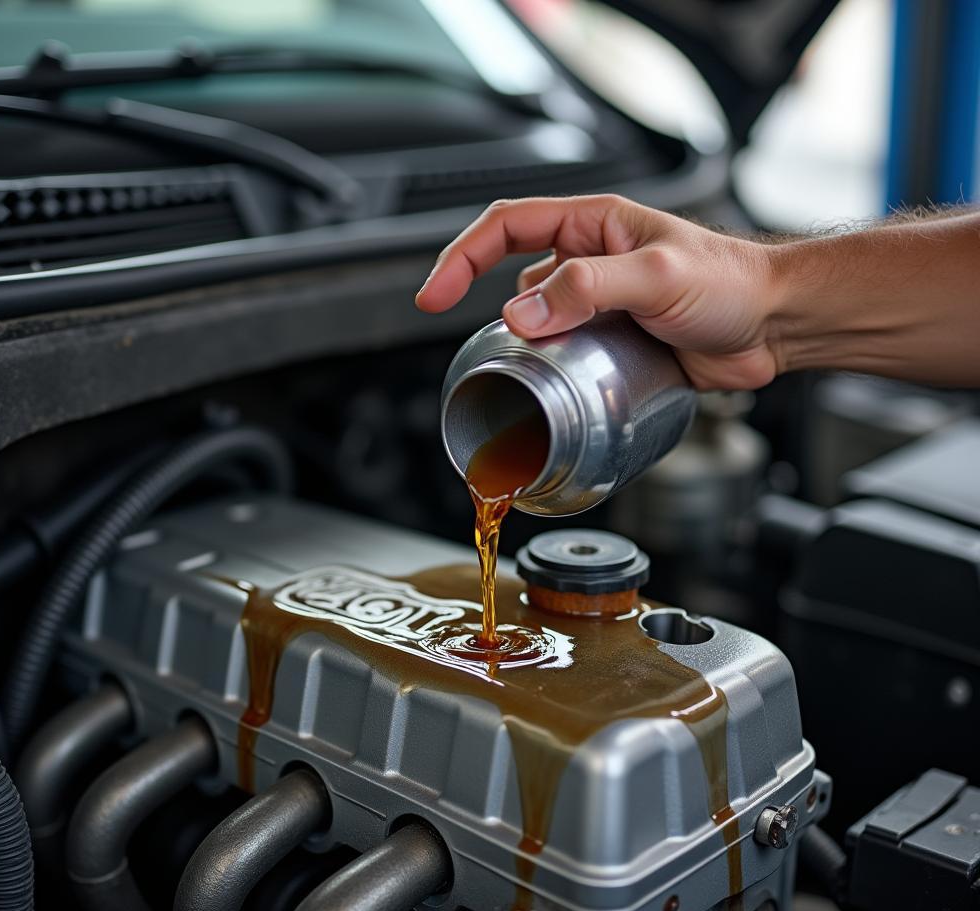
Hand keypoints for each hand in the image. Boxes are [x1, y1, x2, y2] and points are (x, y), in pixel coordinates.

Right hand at [415, 194, 780, 389]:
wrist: (774, 325)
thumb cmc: (731, 283)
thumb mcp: (655, 275)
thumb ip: (587, 288)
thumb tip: (522, 315)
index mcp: (592, 225)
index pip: (505, 227)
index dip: (460, 257)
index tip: (433, 296)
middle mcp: (589, 259)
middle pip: (510, 275)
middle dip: (481, 307)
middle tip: (476, 351)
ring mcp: (599, 302)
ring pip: (536, 320)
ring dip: (521, 345)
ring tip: (522, 373)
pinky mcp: (612, 340)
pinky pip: (564, 352)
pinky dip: (550, 370)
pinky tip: (555, 389)